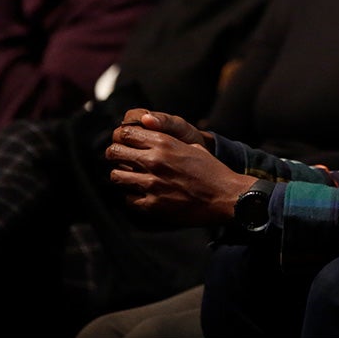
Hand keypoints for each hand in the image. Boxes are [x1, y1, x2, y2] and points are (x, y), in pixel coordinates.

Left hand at [106, 110, 252, 224]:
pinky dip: (131, 195)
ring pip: (116, 176)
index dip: (120, 137)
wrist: (225, 196)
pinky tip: (140, 193)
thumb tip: (148, 132)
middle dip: (114, 154)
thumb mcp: (191, 145)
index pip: (126, 133)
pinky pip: (127, 198)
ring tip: (129, 177)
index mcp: (164, 143)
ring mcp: (152, 184)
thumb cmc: (211, 170)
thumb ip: (167, 139)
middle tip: (119, 159)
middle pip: (115, 152)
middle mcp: (154, 161)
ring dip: (120, 175)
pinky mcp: (152, 205)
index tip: (122, 142)